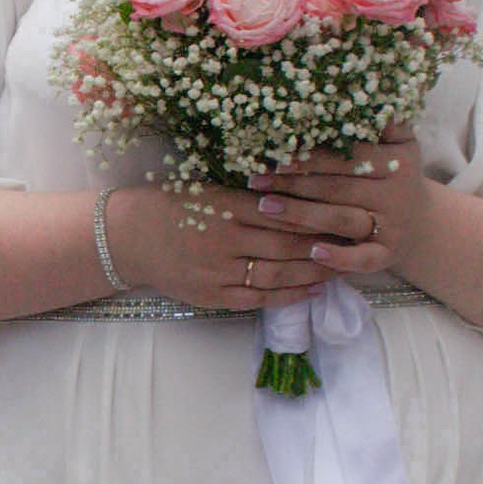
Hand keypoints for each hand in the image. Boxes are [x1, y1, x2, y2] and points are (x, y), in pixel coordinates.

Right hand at [101, 180, 334, 314]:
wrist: (126, 237)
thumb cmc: (168, 203)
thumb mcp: (206, 186)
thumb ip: (247, 190)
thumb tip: (296, 187)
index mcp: (225, 206)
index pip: (284, 212)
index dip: (318, 215)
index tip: (346, 212)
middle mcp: (224, 239)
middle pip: (287, 244)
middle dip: (325, 244)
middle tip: (356, 241)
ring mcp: (218, 271)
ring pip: (278, 273)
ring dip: (313, 271)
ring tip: (341, 266)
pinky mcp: (213, 295)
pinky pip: (259, 298)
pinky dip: (289, 295)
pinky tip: (313, 290)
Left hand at [248, 136, 430, 286]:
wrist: (421, 222)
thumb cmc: (392, 174)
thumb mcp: (397, 143)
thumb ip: (379, 122)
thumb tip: (353, 87)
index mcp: (397, 160)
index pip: (348, 155)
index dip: (311, 154)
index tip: (275, 154)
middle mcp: (396, 192)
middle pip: (338, 187)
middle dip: (294, 183)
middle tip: (255, 179)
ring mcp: (392, 225)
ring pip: (342, 219)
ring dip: (302, 215)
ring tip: (264, 207)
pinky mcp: (388, 254)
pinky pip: (362, 259)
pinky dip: (339, 258)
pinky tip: (313, 252)